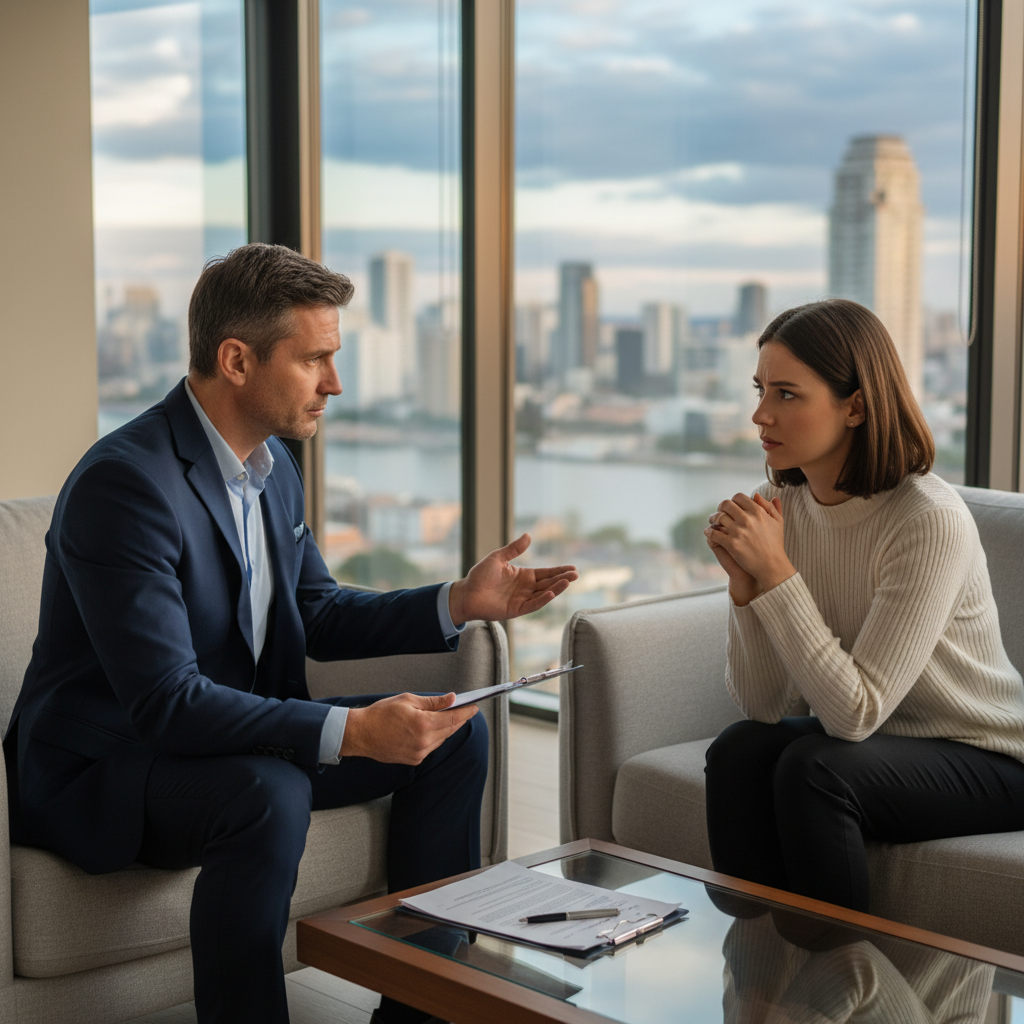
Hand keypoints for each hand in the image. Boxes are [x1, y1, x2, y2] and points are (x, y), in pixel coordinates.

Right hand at [340, 692, 477, 764]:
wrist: (360, 734)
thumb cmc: (381, 714)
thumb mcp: (408, 700)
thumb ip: (433, 702)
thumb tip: (452, 699)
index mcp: (424, 725)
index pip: (453, 719)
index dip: (466, 712)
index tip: (475, 707)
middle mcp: (424, 742)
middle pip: (450, 730)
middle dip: (459, 719)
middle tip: (467, 710)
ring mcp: (419, 753)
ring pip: (441, 739)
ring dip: (447, 729)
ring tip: (451, 717)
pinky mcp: (413, 759)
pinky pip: (431, 747)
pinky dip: (435, 737)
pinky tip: (433, 729)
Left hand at [447, 534, 577, 623]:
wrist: (466, 593)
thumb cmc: (480, 576)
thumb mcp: (498, 558)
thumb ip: (514, 549)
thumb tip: (529, 535)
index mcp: (523, 576)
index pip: (545, 573)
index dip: (559, 571)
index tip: (573, 568)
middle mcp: (525, 588)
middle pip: (548, 583)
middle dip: (562, 579)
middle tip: (576, 574)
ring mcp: (522, 600)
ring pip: (543, 594)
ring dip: (556, 588)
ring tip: (568, 581)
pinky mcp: (516, 610)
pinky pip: (532, 604)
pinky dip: (542, 599)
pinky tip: (551, 593)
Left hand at [704, 493, 794, 599]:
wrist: (772, 566)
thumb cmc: (775, 544)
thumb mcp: (778, 522)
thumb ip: (770, 507)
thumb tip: (757, 495)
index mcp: (758, 512)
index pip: (738, 497)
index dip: (733, 500)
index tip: (731, 506)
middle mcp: (747, 519)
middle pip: (725, 504)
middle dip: (721, 508)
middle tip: (719, 513)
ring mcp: (738, 532)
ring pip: (718, 517)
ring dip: (713, 519)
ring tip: (713, 523)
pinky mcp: (731, 544)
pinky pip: (714, 533)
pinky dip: (708, 532)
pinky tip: (708, 532)